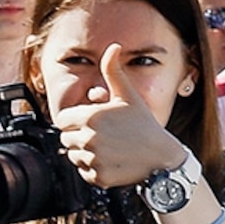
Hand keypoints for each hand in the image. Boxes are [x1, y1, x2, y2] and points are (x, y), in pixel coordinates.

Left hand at [53, 56, 189, 187]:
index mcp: (90, 117)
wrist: (162, 157)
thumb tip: (113, 46)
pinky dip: (93, 169)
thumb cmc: (144, 124)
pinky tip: (110, 161)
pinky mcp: (98, 177)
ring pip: (73, 156)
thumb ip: (113, 71)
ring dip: (85, 153)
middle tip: (102, 135)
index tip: (91, 122)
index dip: (75, 120)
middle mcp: (89, 139)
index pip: (62, 121)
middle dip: (79, 136)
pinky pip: (83, 172)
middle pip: (66, 139)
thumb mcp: (128, 95)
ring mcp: (94, 159)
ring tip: (107, 148)